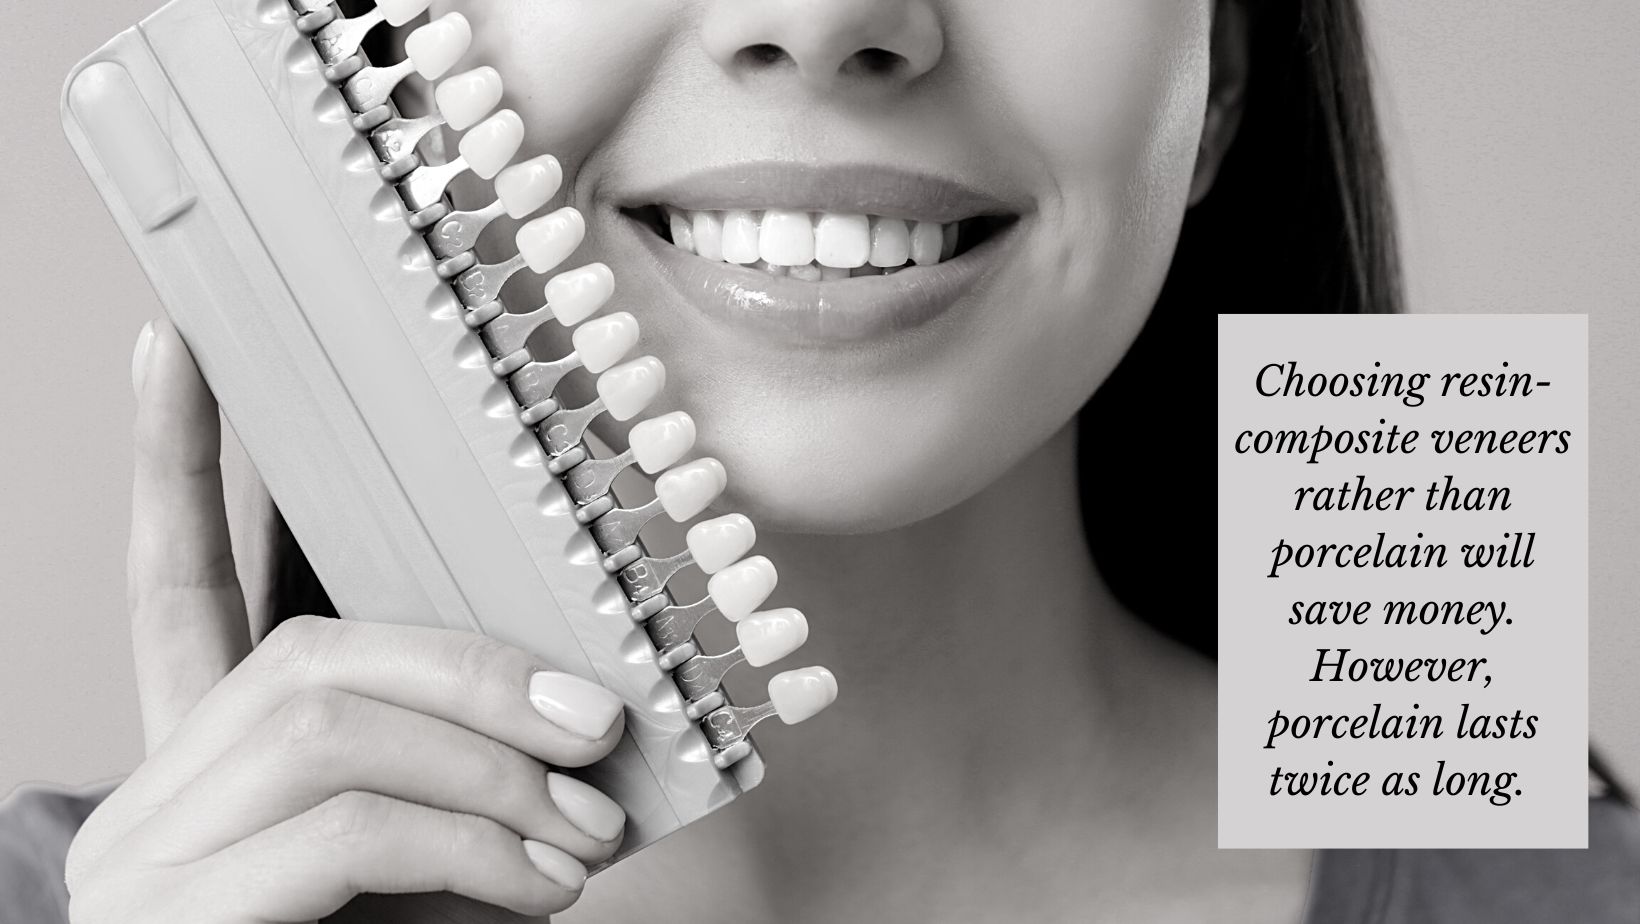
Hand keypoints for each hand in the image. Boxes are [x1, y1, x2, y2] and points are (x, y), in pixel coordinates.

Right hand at [65, 320, 628, 921]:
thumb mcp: (434, 875)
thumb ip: (477, 787)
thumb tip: (590, 728)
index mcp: (208, 766)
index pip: (168, 580)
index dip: (169, 460)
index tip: (173, 343)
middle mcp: (155, 794)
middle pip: (311, 655)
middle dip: (481, 670)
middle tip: (604, 720)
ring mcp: (147, 862)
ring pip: (329, 723)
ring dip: (493, 762)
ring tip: (585, 823)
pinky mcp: (172, 922)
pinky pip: (342, 830)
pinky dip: (471, 842)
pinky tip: (539, 878)